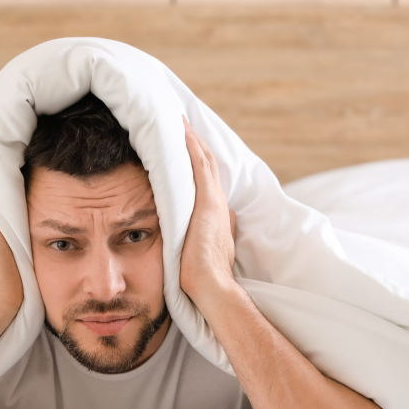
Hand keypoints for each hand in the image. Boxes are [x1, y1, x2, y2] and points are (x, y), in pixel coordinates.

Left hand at [180, 116, 237, 307]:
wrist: (213, 287)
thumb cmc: (206, 277)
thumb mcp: (215, 248)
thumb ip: (222, 231)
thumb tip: (229, 219)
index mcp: (217, 214)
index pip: (206, 179)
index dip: (198, 159)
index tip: (186, 142)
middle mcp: (218, 204)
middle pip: (206, 164)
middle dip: (194, 142)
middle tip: (181, 121)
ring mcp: (214, 202)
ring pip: (204, 161)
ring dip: (192, 139)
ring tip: (179, 120)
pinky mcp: (207, 204)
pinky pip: (200, 168)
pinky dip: (192, 148)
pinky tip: (183, 132)